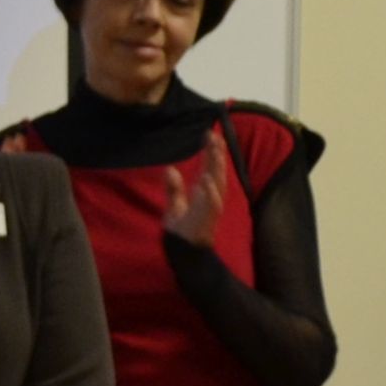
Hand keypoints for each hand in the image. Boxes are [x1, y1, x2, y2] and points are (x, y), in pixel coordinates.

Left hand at [162, 129, 228, 244]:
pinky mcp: (205, 219)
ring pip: (216, 184)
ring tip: (215, 150)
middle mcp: (209, 197)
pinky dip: (209, 193)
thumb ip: (173, 188)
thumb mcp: (174, 206)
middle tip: (215, 135)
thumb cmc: (182, 229)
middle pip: (215, 171)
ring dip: (216, 168)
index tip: (210, 134)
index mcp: (202, 192)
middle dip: (216, 154)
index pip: (208, 167)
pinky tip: (207, 180)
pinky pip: (209, 205)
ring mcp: (209, 207)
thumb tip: (169, 170)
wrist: (183, 251)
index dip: (211, 152)